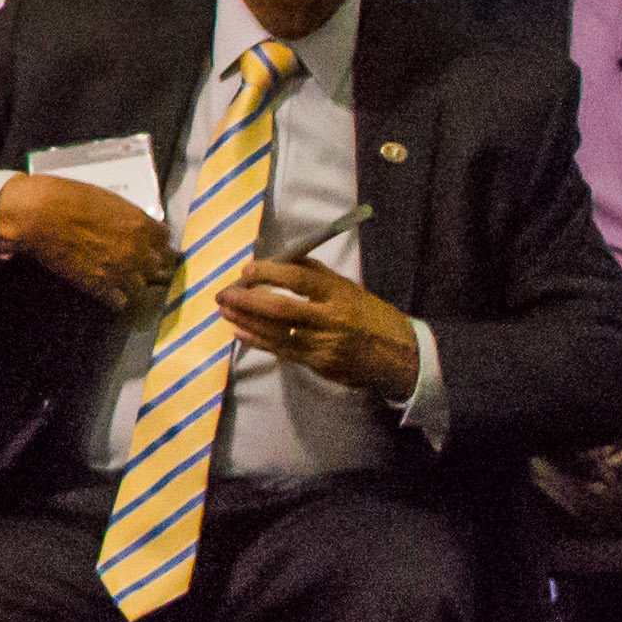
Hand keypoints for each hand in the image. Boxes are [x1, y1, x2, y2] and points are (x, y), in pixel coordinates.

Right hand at [0, 174, 178, 313]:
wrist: (37, 215)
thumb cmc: (65, 197)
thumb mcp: (105, 198)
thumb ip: (125, 216)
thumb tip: (130, 224)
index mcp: (140, 224)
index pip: (165, 240)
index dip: (156, 243)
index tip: (149, 246)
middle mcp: (139, 250)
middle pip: (162, 268)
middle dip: (153, 268)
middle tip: (141, 268)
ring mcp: (122, 271)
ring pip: (146, 290)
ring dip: (137, 286)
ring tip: (126, 285)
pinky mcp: (102, 288)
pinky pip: (122, 302)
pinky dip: (117, 299)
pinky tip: (109, 293)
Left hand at [212, 258, 419, 401]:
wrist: (398, 355)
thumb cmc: (368, 314)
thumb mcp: (347, 287)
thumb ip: (313, 272)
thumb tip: (273, 257)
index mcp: (340, 294)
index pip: (299, 278)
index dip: (268, 272)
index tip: (246, 270)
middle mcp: (331, 319)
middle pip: (280, 308)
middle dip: (246, 300)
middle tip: (223, 293)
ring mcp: (323, 344)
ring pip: (275, 332)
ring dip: (244, 320)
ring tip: (224, 309)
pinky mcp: (317, 364)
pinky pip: (280, 350)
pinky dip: (256, 339)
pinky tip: (239, 330)